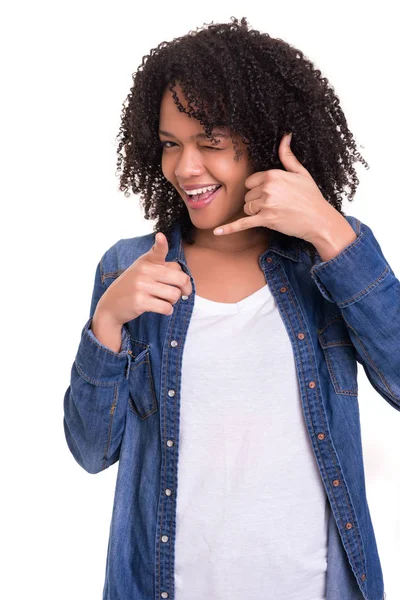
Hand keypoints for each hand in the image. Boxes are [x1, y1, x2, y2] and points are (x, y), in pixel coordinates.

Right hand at [95, 232, 192, 323]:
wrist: (111, 305)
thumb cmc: (133, 287)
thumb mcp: (142, 270)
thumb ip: (162, 269)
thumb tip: (186, 282)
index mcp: (146, 261)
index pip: (158, 251)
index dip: (161, 243)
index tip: (160, 236)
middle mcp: (144, 271)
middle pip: (180, 279)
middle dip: (185, 288)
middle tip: (182, 292)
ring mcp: (141, 286)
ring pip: (175, 295)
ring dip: (173, 301)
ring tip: (165, 300)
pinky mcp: (140, 302)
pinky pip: (166, 307)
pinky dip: (168, 310)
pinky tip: (161, 308)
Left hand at [213, 132, 340, 243]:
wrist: (319, 220)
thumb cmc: (311, 197)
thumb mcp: (301, 173)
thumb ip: (288, 156)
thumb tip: (286, 136)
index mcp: (273, 174)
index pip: (250, 181)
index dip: (259, 189)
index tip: (272, 194)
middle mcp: (267, 188)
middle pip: (247, 195)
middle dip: (257, 201)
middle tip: (276, 205)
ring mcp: (266, 204)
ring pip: (247, 208)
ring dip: (255, 212)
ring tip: (274, 213)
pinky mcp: (266, 220)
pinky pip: (242, 223)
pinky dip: (229, 229)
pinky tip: (216, 232)